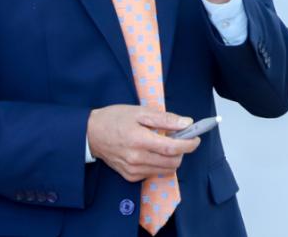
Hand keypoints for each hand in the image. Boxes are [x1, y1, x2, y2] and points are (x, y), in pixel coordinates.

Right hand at [86, 105, 200, 182]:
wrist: (91, 134)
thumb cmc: (115, 119)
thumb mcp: (140, 112)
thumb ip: (165, 119)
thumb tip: (187, 123)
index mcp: (140, 139)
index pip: (172, 148)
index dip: (189, 144)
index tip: (196, 138)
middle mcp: (137, 158)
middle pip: (172, 162)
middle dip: (182, 151)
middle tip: (180, 139)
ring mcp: (133, 170)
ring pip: (165, 170)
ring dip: (171, 158)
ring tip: (165, 145)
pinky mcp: (130, 176)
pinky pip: (153, 173)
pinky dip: (159, 164)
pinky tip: (152, 152)